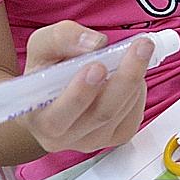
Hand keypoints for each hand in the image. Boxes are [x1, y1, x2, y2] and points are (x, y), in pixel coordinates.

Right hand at [19, 23, 153, 154]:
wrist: (52, 93)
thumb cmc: (45, 71)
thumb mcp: (42, 45)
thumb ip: (62, 38)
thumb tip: (95, 44)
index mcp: (39, 119)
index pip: (57, 117)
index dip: (78, 95)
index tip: (97, 67)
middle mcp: (64, 137)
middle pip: (101, 114)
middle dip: (124, 78)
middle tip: (140, 48)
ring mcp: (92, 141)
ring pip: (121, 111)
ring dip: (134, 78)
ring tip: (135, 51)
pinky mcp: (115, 137)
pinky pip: (134, 115)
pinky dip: (138, 91)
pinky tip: (131, 75)